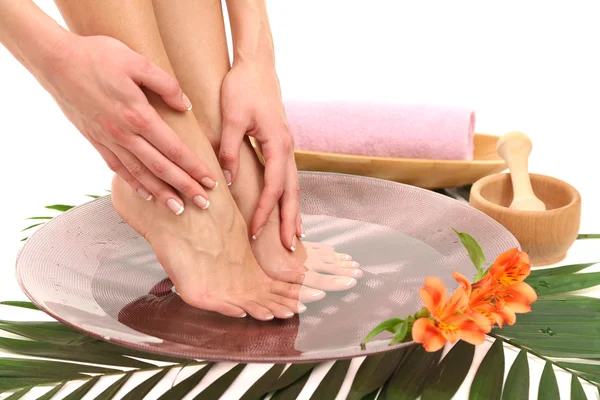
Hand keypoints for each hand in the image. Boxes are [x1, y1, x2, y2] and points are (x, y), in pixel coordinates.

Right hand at [40, 34, 215, 213]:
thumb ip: (165, 84)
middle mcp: (124, 134)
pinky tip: (146, 194)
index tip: (210, 181)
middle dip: (185, 187)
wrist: (54, 61)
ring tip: (178, 209)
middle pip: (161, 168)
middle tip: (204, 203)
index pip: (174, 149)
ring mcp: (108, 140)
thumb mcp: (137, 61)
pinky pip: (117, 168)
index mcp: (138, 115)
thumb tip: (185, 106)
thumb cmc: (97, 56)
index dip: (194, 167)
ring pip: (140, 174)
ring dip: (161, 193)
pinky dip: (133, 183)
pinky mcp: (95, 140)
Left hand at [220, 61, 301, 248]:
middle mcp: (288, 148)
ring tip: (294, 236)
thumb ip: (229, 148)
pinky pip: (289, 176)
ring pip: (294, 186)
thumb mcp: (232, 116)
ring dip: (294, 212)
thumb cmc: (243, 87)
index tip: (254, 231)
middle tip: (289, 247)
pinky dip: (289, 196)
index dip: (264, 211)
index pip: (273, 187)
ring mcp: (288, 147)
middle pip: (292, 192)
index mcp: (278, 144)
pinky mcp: (282, 144)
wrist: (257, 65)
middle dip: (290, 221)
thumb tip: (228, 180)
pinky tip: (287, 206)